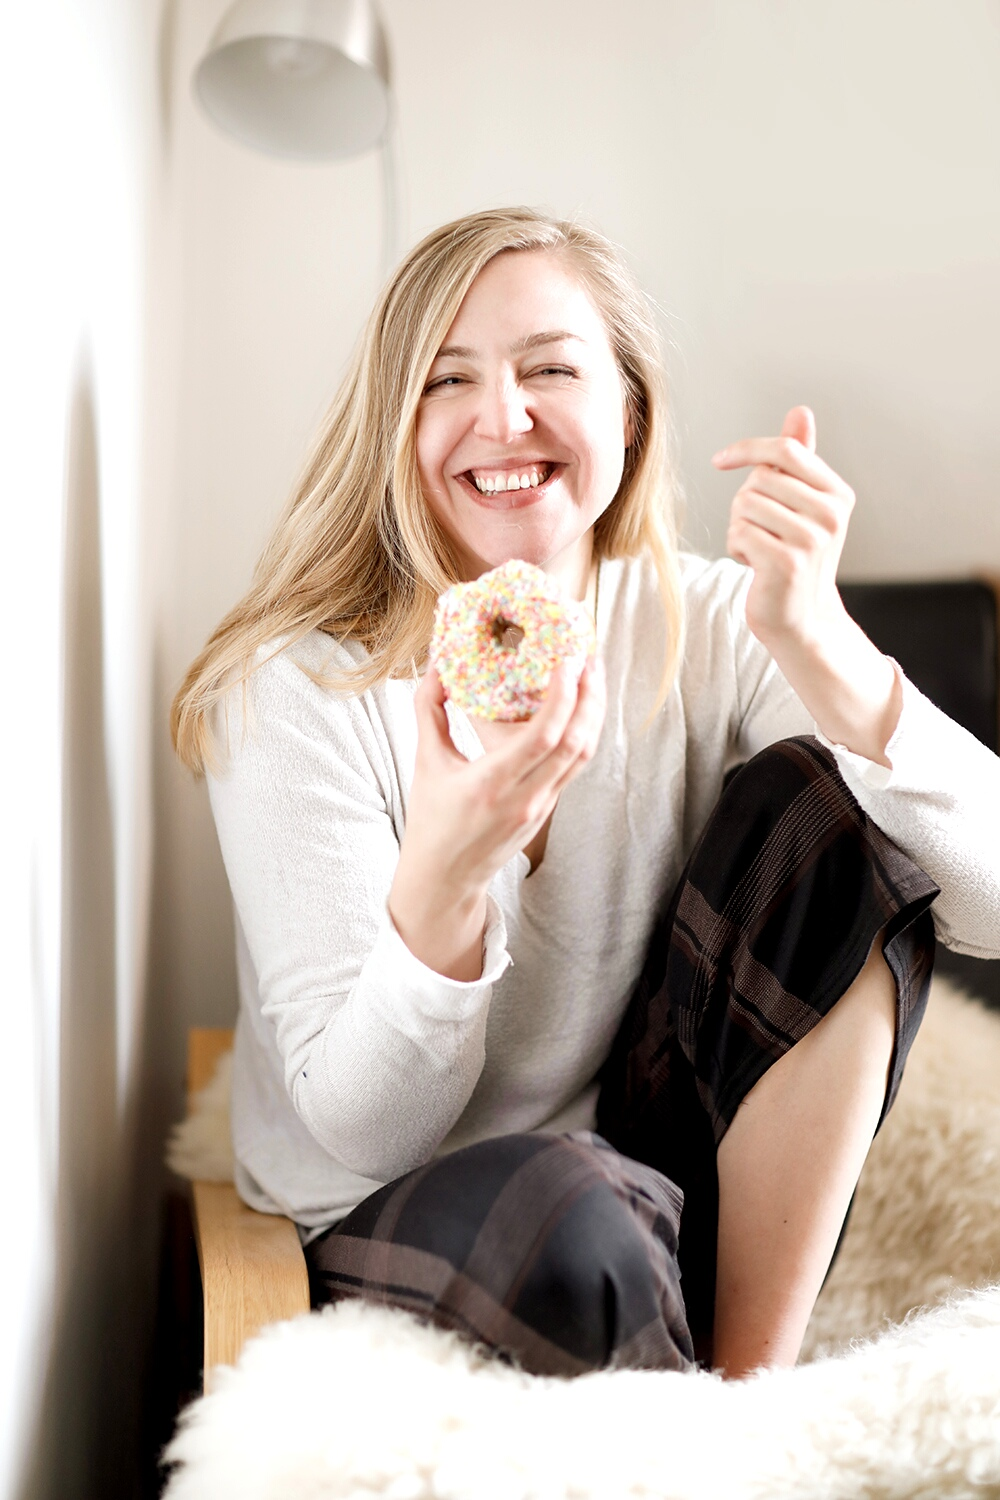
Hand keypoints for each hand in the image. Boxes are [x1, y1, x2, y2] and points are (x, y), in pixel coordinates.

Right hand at [389, 657, 605, 978]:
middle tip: (589, 656)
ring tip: (591, 675)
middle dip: (590, 695)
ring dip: (593, 712)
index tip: (567, 660)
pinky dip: (582, 733)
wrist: (445, 878)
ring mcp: (541, 807)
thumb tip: (438, 664)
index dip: (563, 696)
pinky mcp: (547, 810)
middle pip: (576, 742)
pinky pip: (574, 766)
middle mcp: (525, 798)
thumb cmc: (432, 822)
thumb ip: (430, 711)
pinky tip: (579, 708)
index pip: (544, 737)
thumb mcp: (424, 763)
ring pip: (583, 755)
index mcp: (492, 784)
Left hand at [713, 406, 854, 652]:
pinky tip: (755, 565)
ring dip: (740, 528)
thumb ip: (799, 459)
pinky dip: (737, 548)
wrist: (800, 616)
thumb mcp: (800, 503)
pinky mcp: (787, 564)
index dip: (747, 450)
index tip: (720, 459)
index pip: (786, 450)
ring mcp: (811, 540)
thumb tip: (800, 411)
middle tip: (762, 531)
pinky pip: (739, 534)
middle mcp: (831, 515)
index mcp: (837, 493)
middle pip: (759, 481)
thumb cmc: (794, 554)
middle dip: (745, 504)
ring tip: (761, 549)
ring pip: (745, 506)